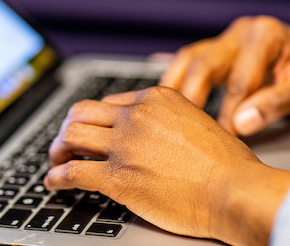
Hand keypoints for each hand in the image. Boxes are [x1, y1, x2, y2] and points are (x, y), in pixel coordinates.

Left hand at [45, 87, 289, 245]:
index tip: (91, 131)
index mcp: (154, 99)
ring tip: (55, 160)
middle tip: (64, 142)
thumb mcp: (197, 121)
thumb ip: (167, 120)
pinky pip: (73, 171)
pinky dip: (57, 177)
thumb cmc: (226, 164)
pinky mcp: (117, 176)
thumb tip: (149, 130)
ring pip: (71, 136)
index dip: (96, 119)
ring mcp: (124, 144)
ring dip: (57, 149)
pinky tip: (54, 182)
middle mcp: (134, 116)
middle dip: (68, 127)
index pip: (109, 103)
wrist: (235, 191)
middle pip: (81, 112)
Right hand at [160, 16, 289, 135]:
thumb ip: (274, 105)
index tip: (225, 137)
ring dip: (176, 87)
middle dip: (195, 99)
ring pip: (189, 59)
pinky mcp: (215, 47)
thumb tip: (241, 124)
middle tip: (188, 127)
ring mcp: (225, 38)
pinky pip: (187, 60)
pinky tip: (167, 98)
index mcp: (265, 35)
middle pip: (205, 64)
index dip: (231, 111)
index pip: (241, 80)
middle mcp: (241, 32)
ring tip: (166, 112)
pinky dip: (175, 79)